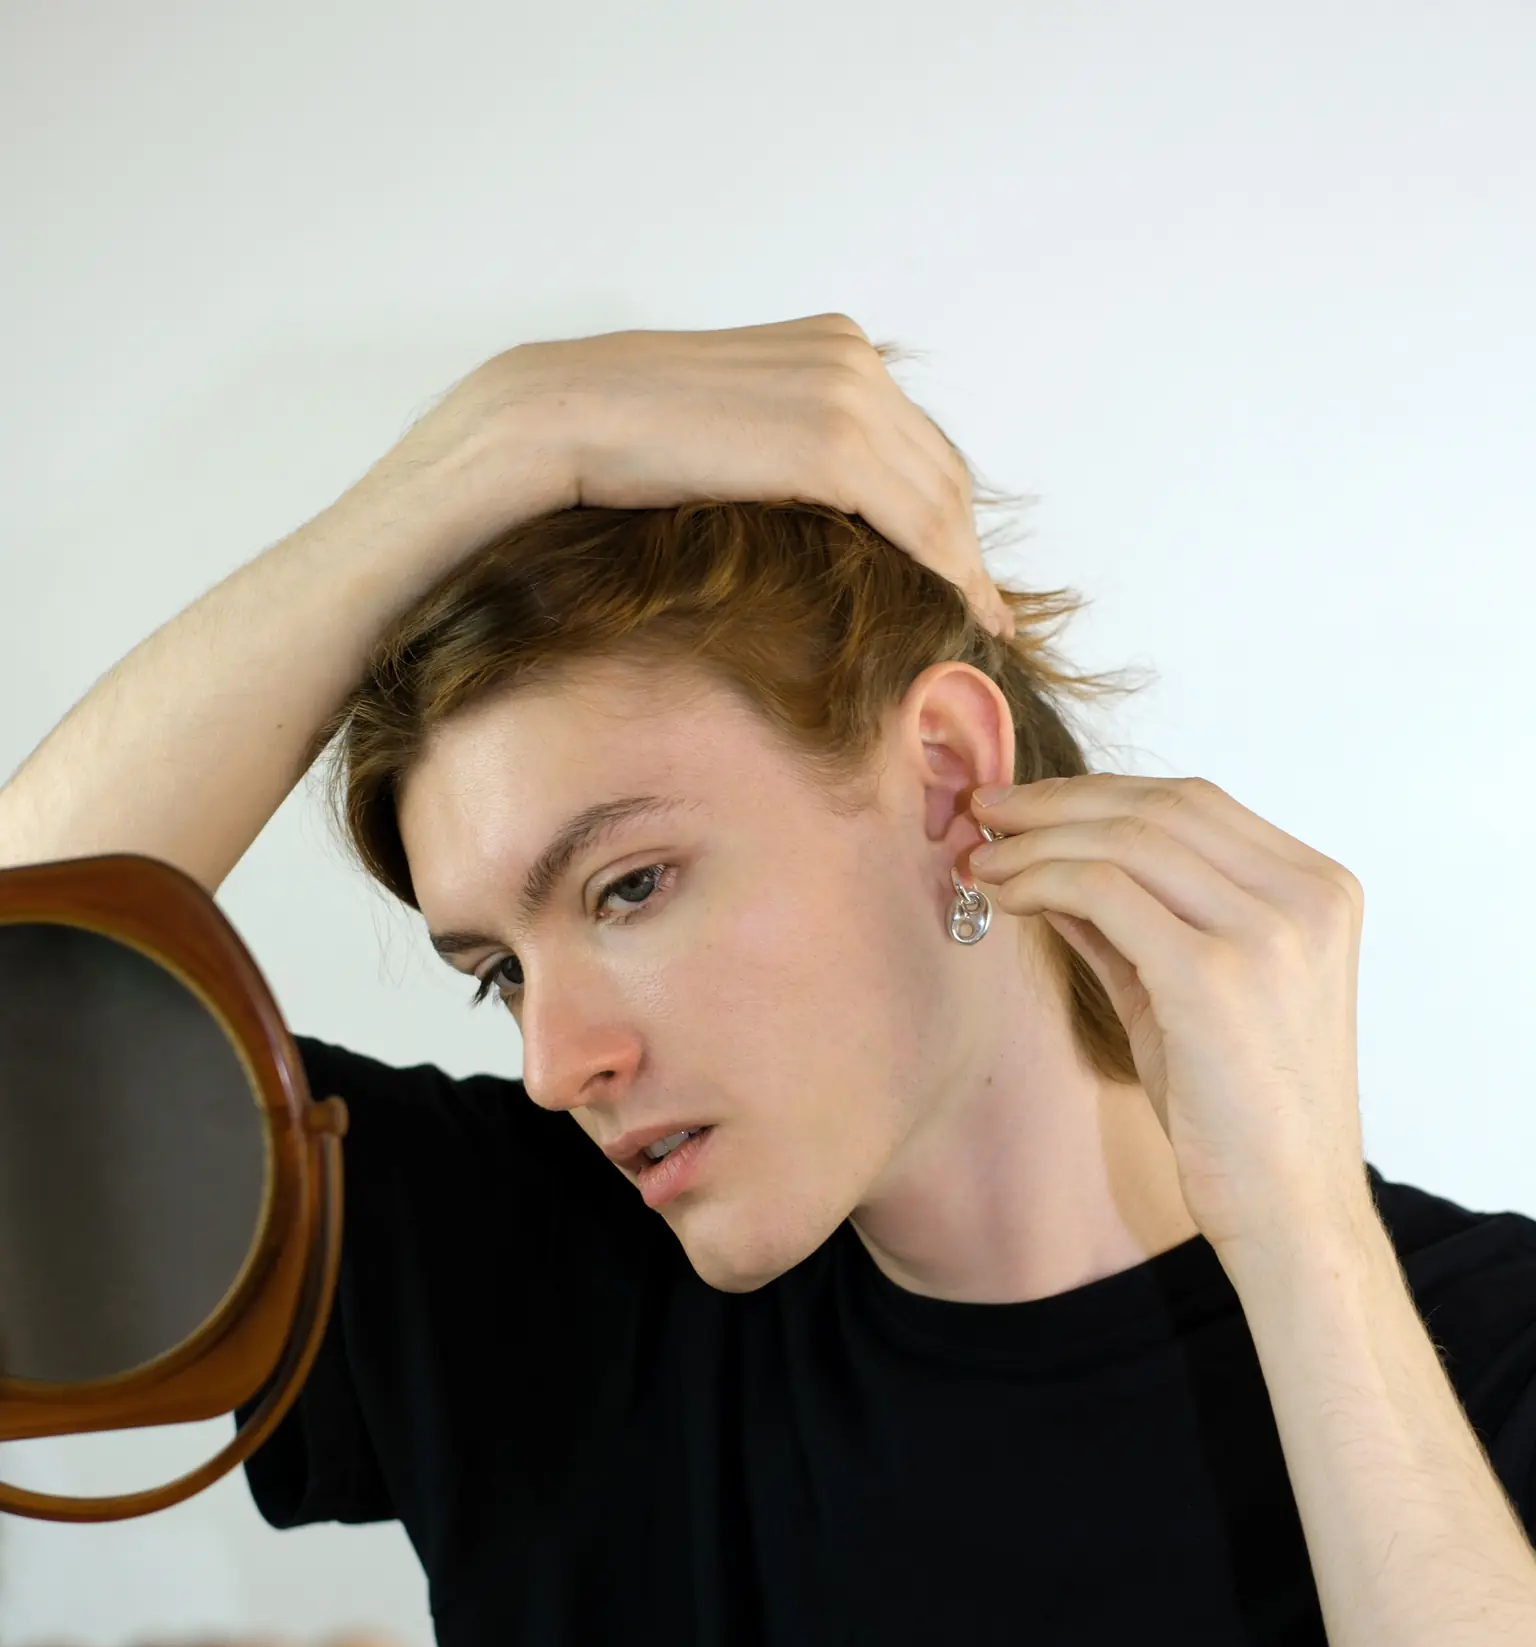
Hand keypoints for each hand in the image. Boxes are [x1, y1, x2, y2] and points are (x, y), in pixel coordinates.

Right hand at [369, 313, 1013, 640]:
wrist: (318, 626)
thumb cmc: (436, 626)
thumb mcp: (575, 570)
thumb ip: (664, 539)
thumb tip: (764, 579)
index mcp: (615, 384)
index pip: (812, 375)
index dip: (910, 463)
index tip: (964, 560)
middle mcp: (605, 362)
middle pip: (837, 373)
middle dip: (933, 482)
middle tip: (986, 591)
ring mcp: (579, 382)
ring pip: (816, 393)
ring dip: (913, 495)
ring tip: (960, 593)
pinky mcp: (557, 428)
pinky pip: (745, 437)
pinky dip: (850, 495)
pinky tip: (896, 561)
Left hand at [967, 774, 1371, 1260]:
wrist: (1289, 1212)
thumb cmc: (1239, 1114)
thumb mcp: (1187, 993)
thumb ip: (1132, 921)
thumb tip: (1047, 861)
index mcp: (1320, 889)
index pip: (1193, 802)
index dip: (1098, 792)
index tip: (1027, 805)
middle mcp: (1306, 896)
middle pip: (1160, 804)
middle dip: (1057, 801)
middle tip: (986, 810)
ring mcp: (1269, 931)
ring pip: (1125, 838)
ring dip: (1037, 839)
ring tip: (982, 858)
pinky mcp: (1216, 975)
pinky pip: (1103, 889)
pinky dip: (1041, 879)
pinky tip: (1004, 897)